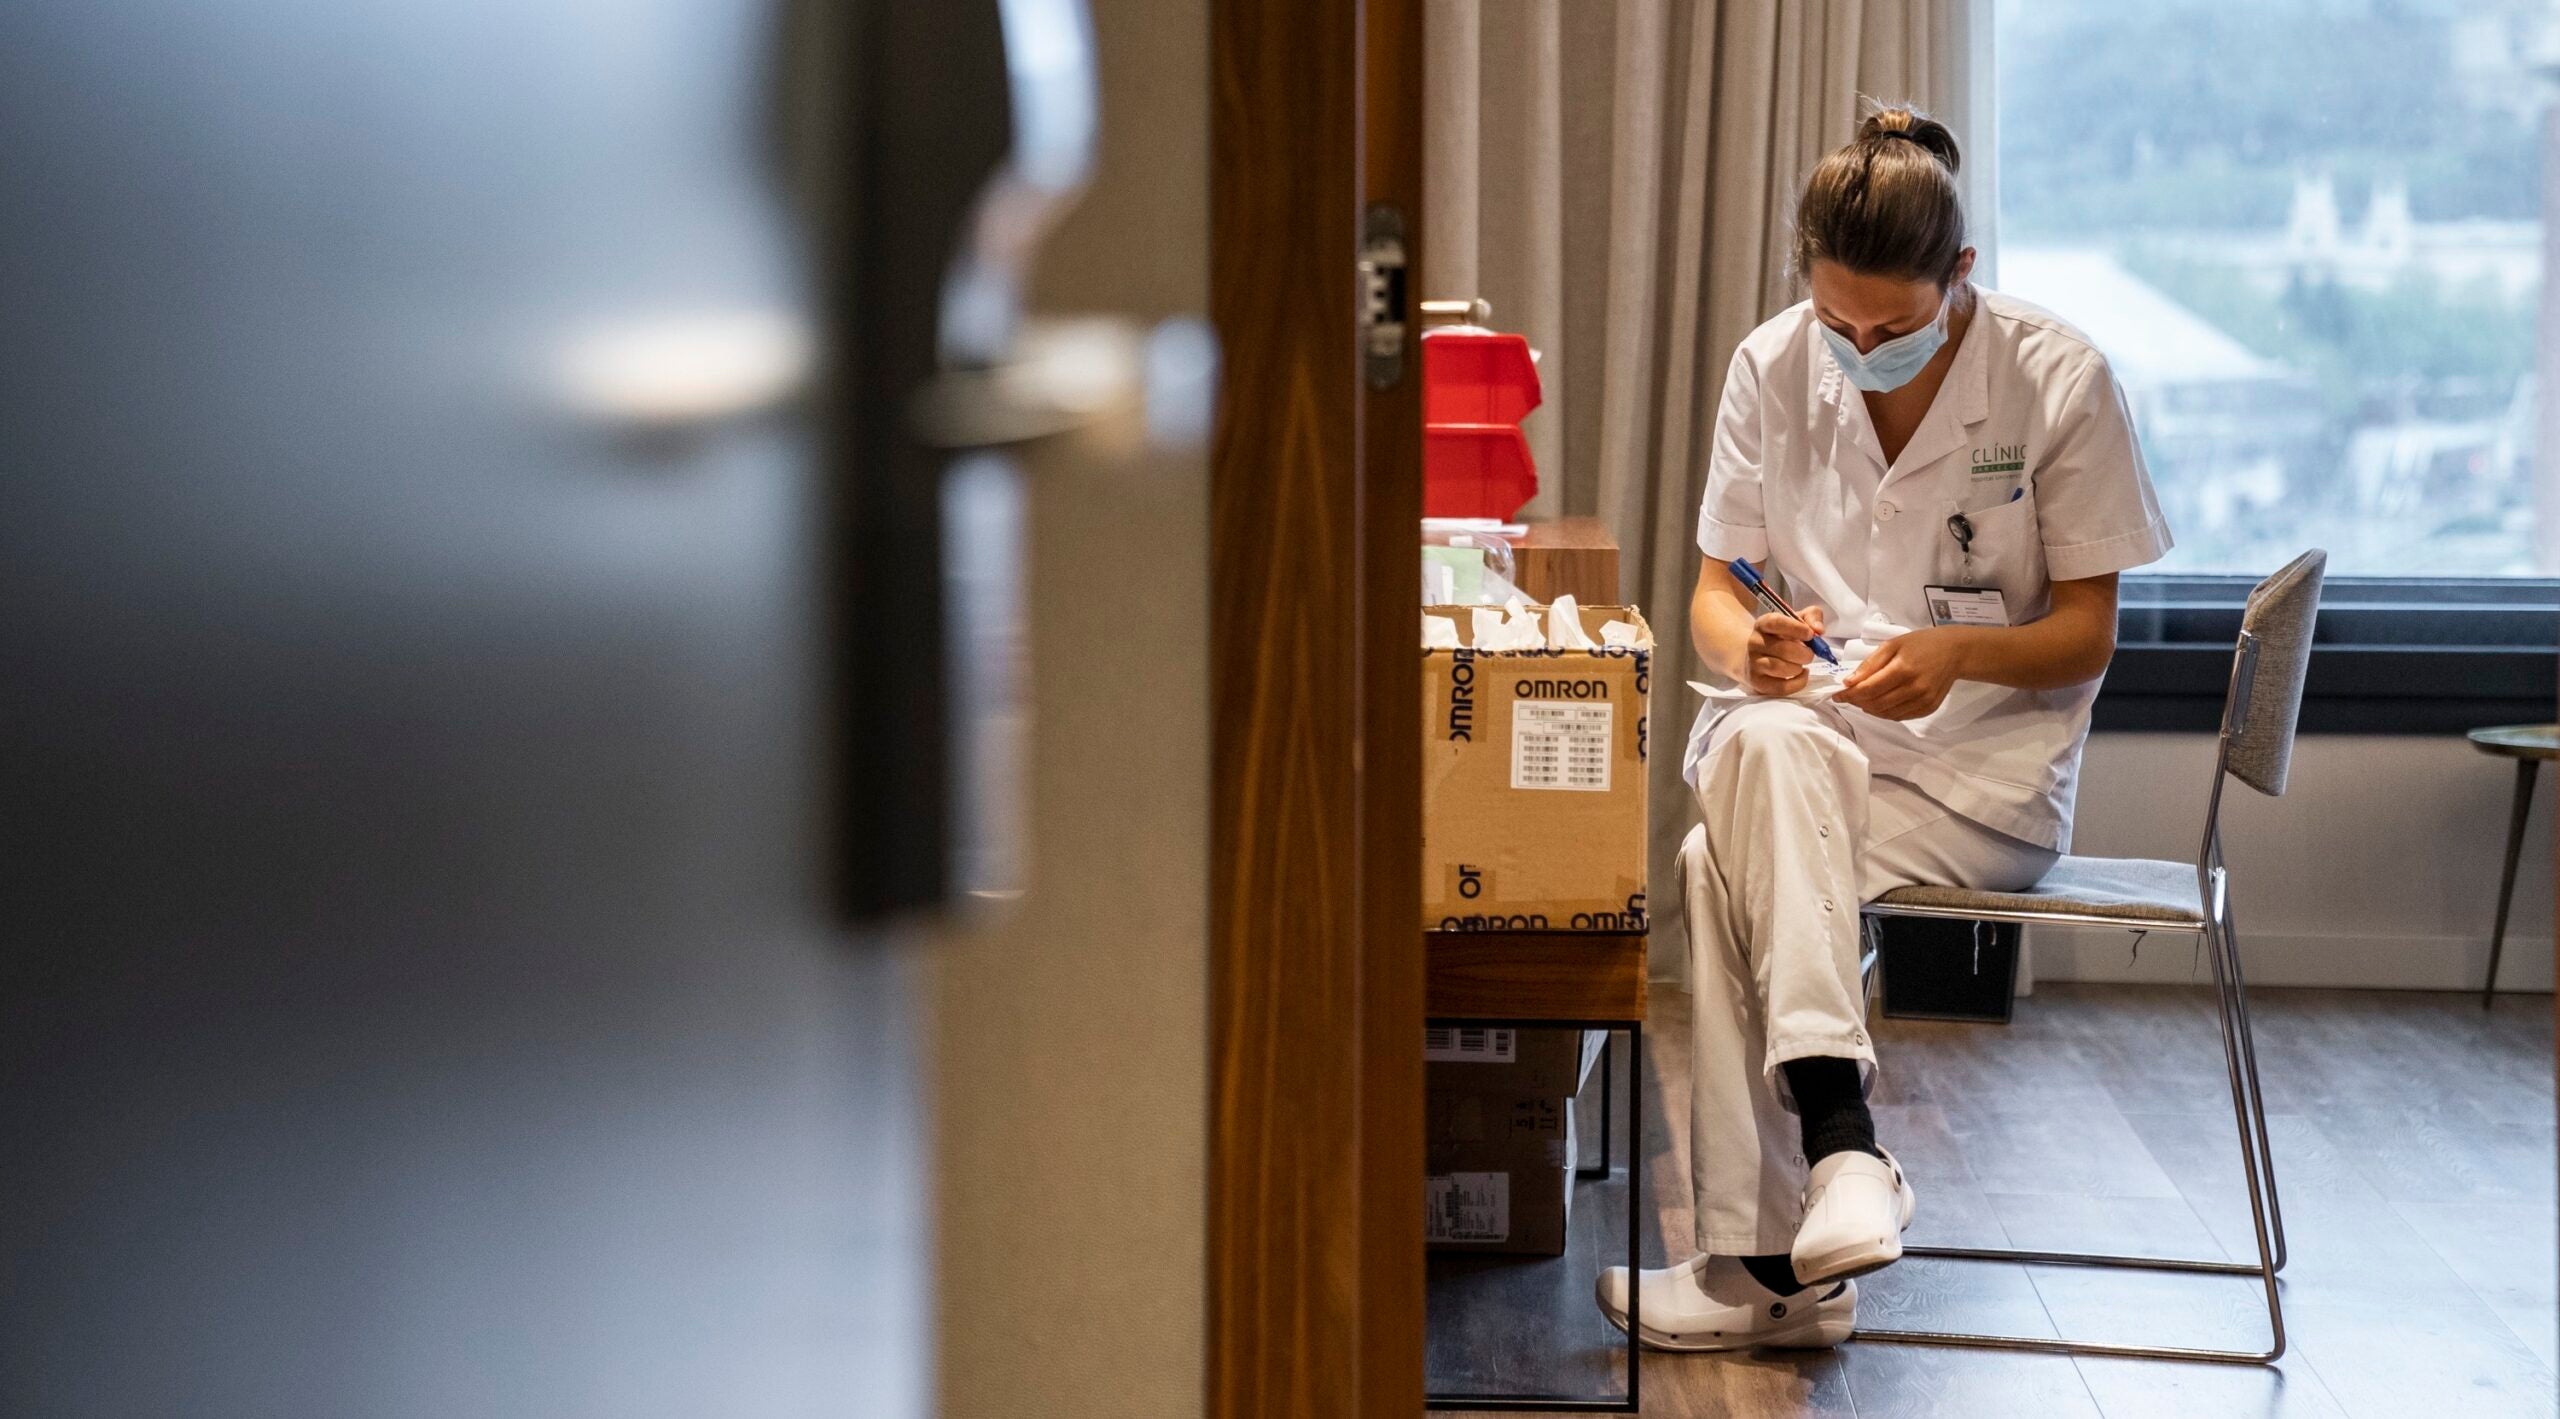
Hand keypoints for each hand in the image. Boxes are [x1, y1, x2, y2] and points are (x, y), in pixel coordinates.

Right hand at [1742, 606, 1826, 695]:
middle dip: (1804, 654)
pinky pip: (1781, 687)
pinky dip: (1797, 683)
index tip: (1810, 634)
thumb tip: (1819, 630)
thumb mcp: (1796, 620)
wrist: (1756, 656)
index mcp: (1763, 624)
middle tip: (1810, 654)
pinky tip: (1802, 675)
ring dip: (1798, 668)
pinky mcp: (1758, 682)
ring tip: (1802, 665)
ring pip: (1779, 668)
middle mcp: (1754, 643)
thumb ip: (1812, 616)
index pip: (1775, 623)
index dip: (1796, 628)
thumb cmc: (1781, 637)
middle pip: (1782, 649)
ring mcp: (1754, 664)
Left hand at [1837, 627, 1967, 719]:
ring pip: (1887, 713)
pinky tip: (1880, 704)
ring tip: (1863, 700)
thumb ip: (1870, 664)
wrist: (1954, 652)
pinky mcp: (1929, 707)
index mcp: (1903, 668)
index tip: (1837, 695)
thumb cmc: (1921, 644)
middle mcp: (1915, 687)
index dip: (1849, 694)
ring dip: (1870, 709)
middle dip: (1857, 702)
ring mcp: (1923, 700)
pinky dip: (1886, 713)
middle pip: (1877, 704)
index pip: (1869, 689)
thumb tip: (1849, 682)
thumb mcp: (1892, 644)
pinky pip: (1901, 716)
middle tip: (1848, 697)